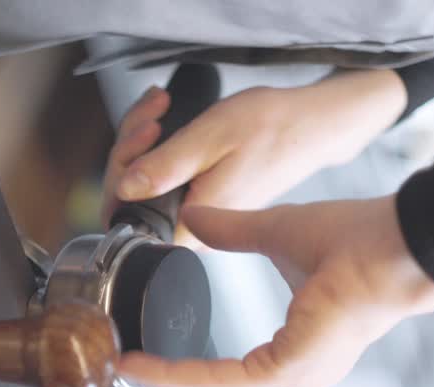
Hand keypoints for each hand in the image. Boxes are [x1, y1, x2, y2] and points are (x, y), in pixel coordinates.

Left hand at [101, 69, 406, 246]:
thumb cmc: (271, 129)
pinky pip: (164, 179)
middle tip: (153, 115)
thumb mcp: (209, 140)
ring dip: (143, 141)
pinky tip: (167, 117)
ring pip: (145, 186)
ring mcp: (200, 218)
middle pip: (132, 201)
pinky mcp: (204, 202)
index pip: (128, 222)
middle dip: (131, 149)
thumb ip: (163, 168)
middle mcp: (198, 231)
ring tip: (161, 107)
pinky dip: (159, 145)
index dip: (121, 176)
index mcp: (197, 225)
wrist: (311, 126)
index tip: (143, 138)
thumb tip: (126, 190)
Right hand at [118, 195, 433, 386]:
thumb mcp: (277, 233)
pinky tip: (147, 370)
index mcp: (302, 355)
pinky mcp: (293, 366)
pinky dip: (182, 379)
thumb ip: (233, 231)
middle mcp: (302, 378)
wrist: (399, 241)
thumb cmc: (360, 238)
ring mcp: (300, 378)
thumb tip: (195, 217)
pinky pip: (225, 380)